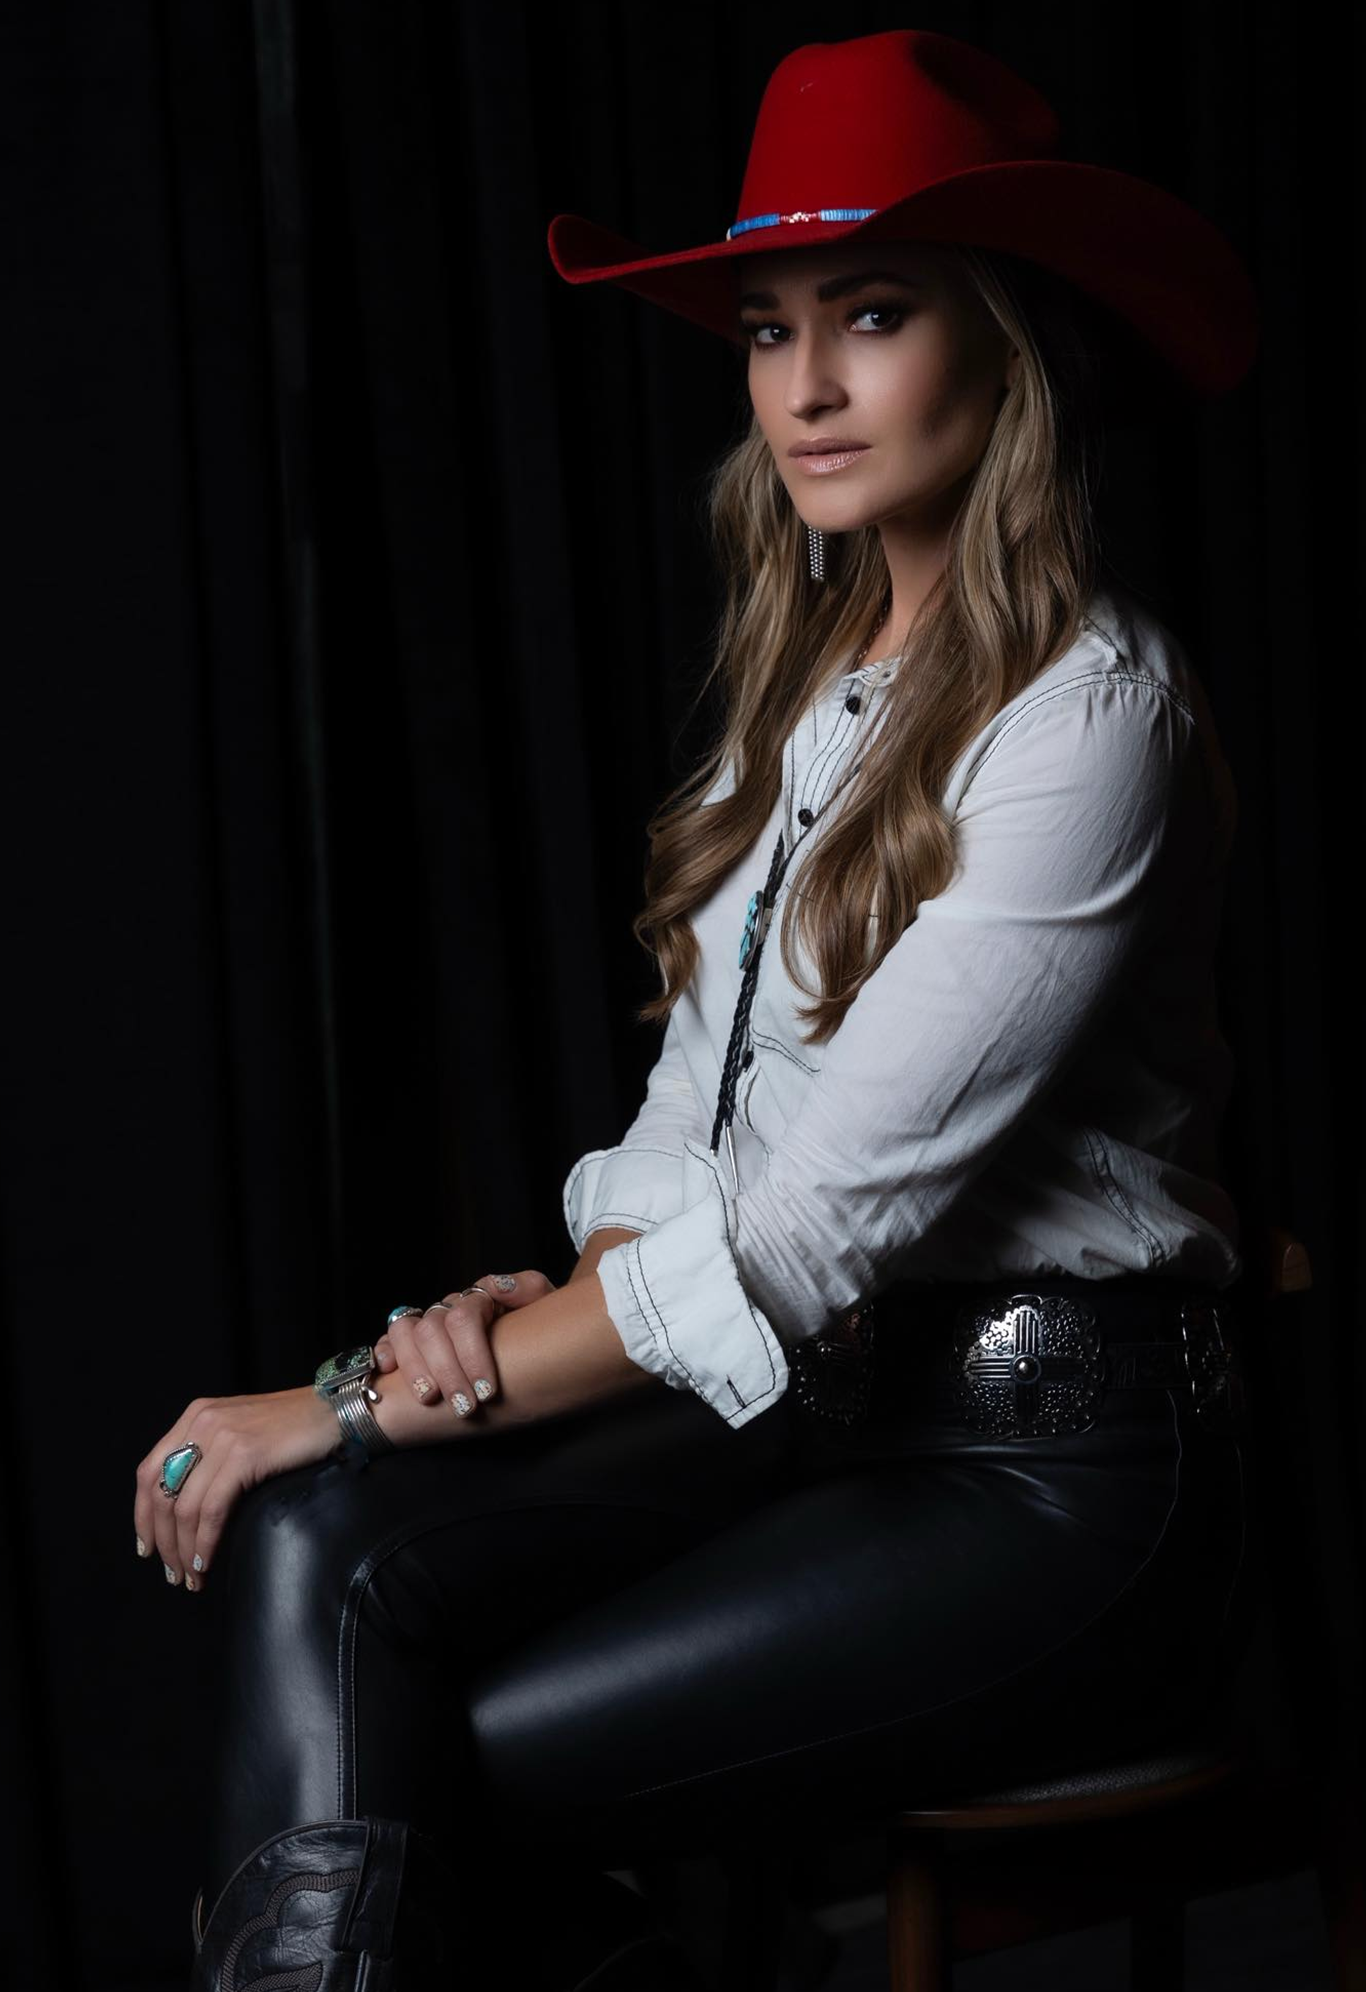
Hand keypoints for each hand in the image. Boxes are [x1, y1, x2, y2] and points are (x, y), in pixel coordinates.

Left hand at [134, 1385, 340, 1594]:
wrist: (337, 1411)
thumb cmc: (297, 1427)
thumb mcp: (241, 1430)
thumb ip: (211, 1453)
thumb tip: (187, 1506)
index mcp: (196, 1416)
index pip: (149, 1471)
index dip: (142, 1515)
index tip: (148, 1547)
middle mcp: (202, 1422)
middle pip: (160, 1493)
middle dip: (162, 1541)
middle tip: (172, 1574)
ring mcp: (223, 1436)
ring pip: (184, 1507)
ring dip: (183, 1551)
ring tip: (192, 1578)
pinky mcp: (245, 1454)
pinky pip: (212, 1509)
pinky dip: (204, 1542)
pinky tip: (205, 1562)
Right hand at [372, 1269, 557, 1418]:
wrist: (532, 1340)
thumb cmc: (536, 1329)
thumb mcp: (543, 1308)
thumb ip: (529, 1289)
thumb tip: (499, 1287)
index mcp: (479, 1298)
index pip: (464, 1317)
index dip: (473, 1355)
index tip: (488, 1391)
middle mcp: (448, 1308)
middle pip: (433, 1330)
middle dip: (447, 1372)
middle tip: (464, 1406)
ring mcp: (427, 1323)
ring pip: (404, 1333)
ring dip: (415, 1368)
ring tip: (430, 1399)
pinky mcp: (408, 1342)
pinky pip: (386, 1340)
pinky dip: (384, 1353)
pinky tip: (389, 1372)